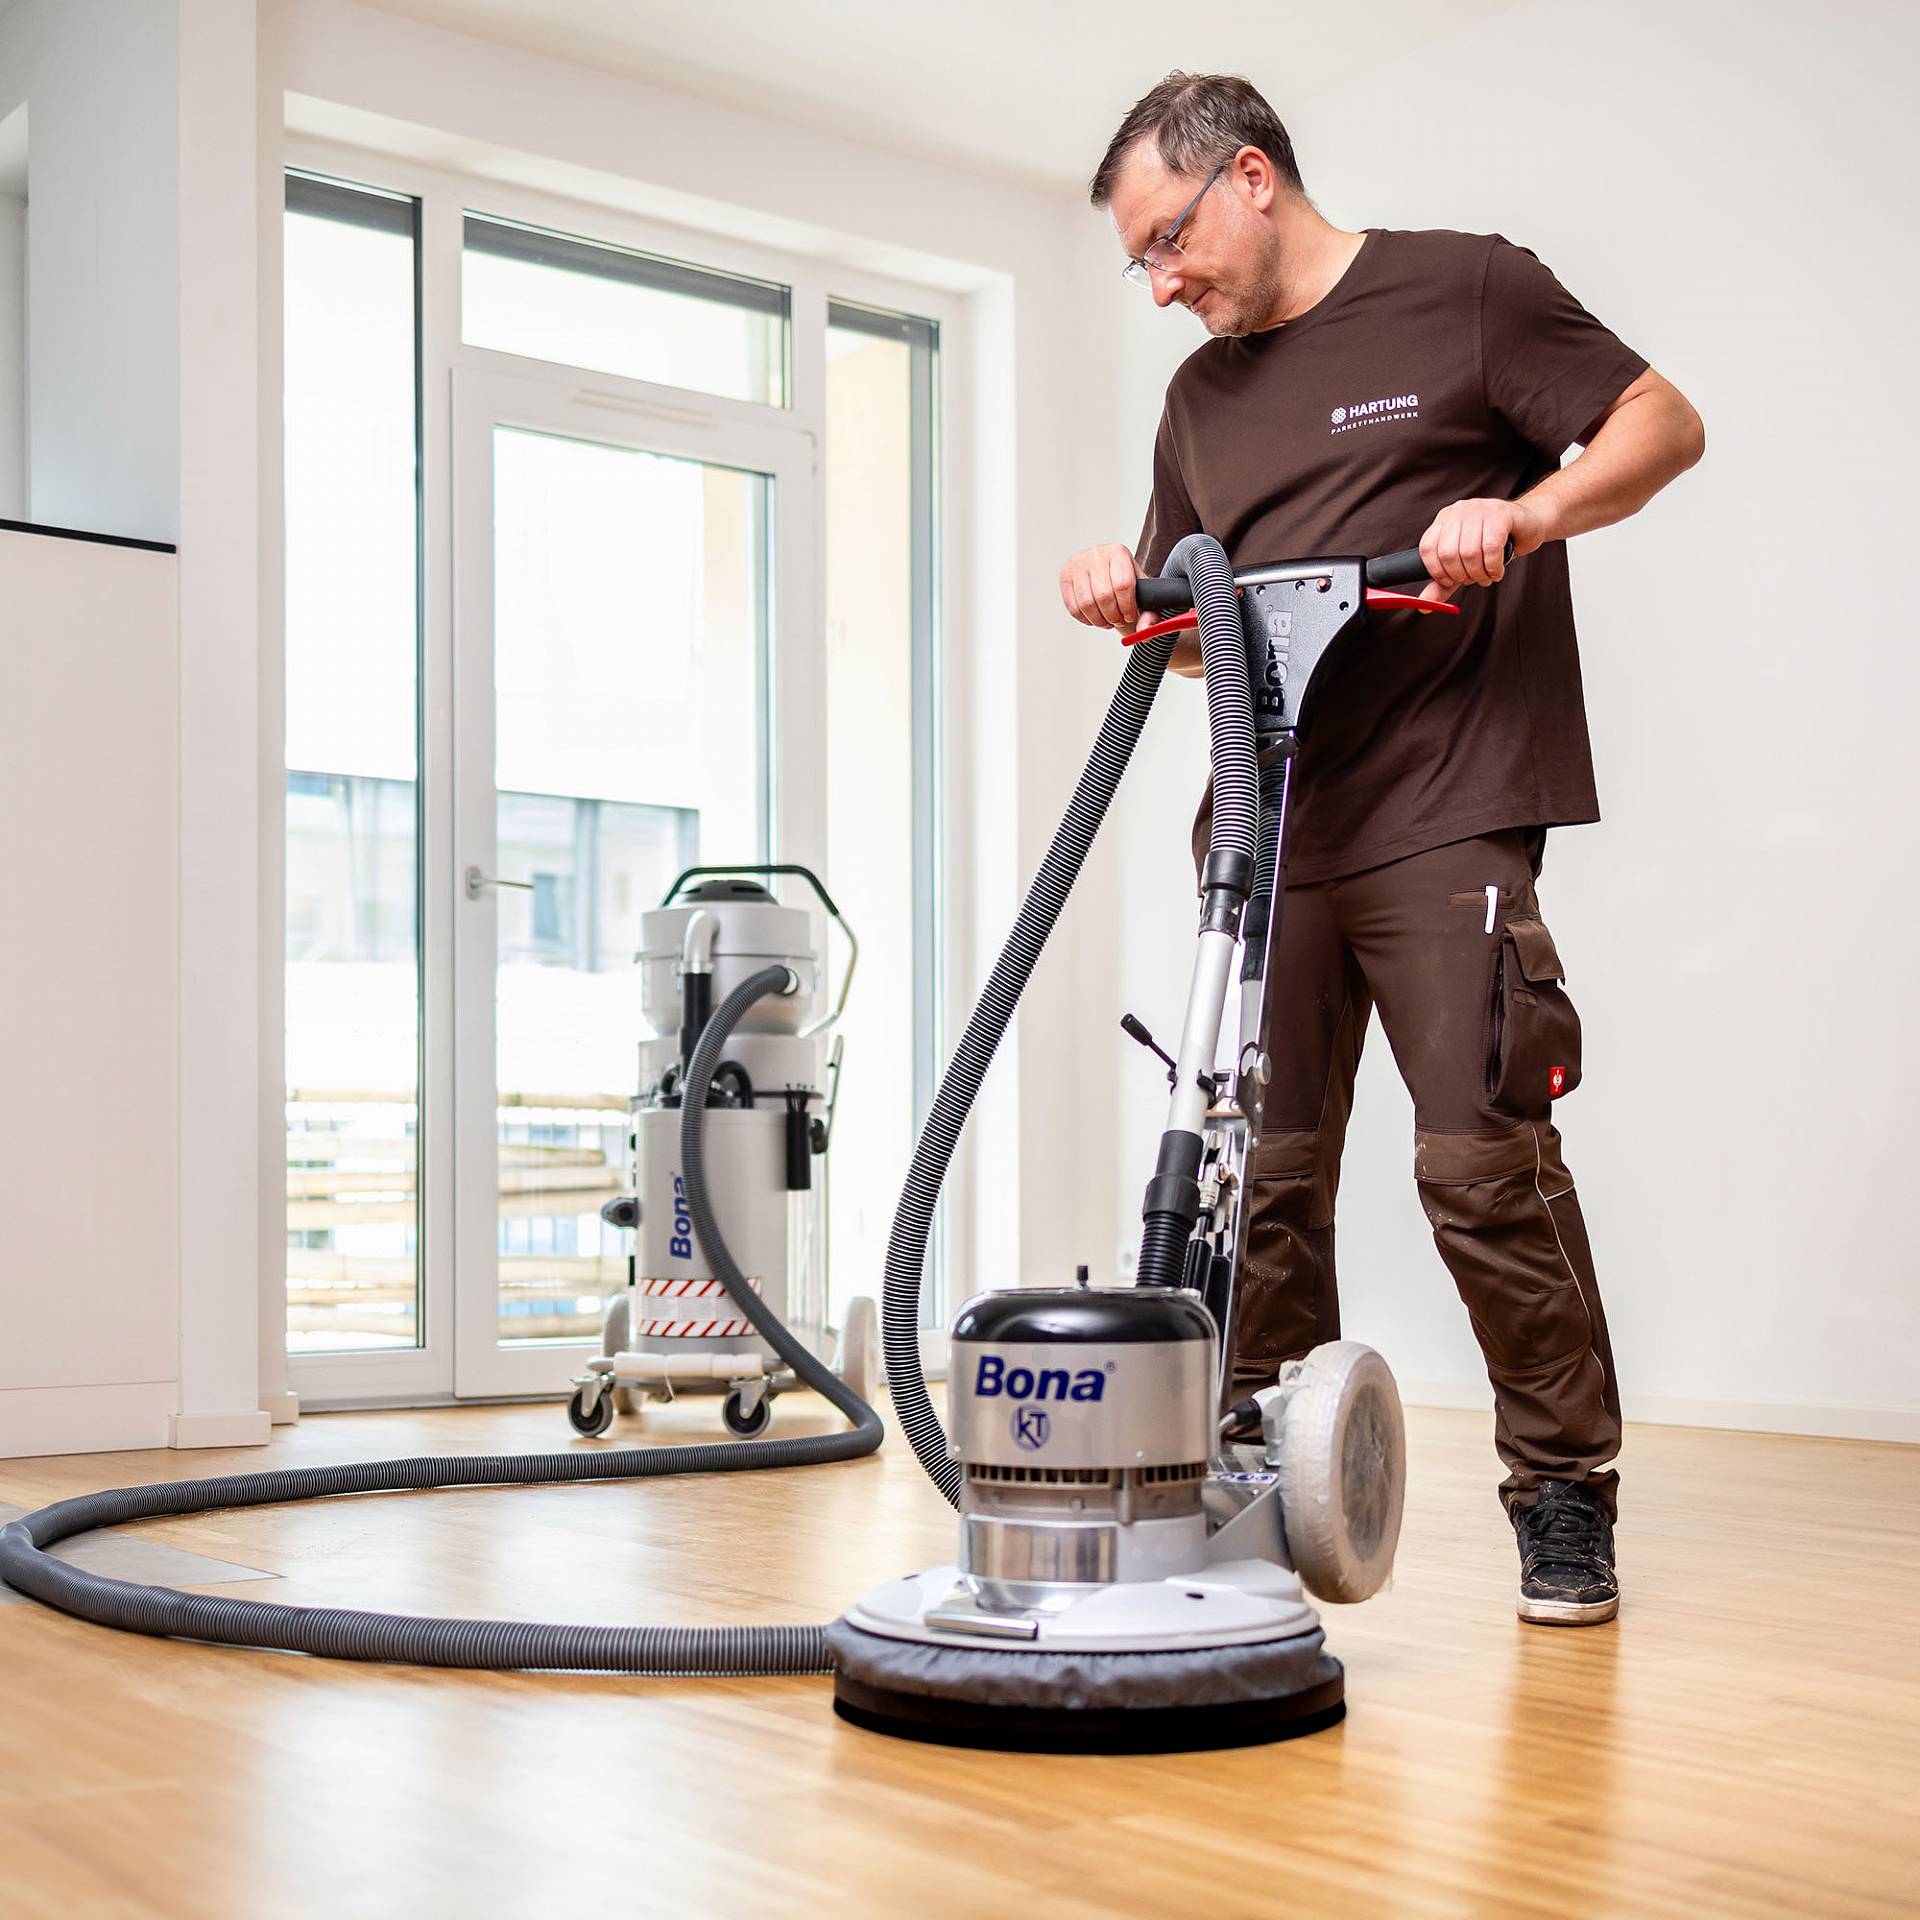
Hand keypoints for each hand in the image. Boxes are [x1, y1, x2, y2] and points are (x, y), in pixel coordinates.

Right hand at [1060, 543, 1141, 630]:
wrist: (1108, 573)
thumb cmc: (1126, 583)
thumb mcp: (1144, 594)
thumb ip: (1150, 614)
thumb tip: (1144, 631)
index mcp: (1118, 553)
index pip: (1123, 584)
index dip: (1127, 607)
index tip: (1129, 615)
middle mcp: (1096, 554)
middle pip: (1104, 596)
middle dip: (1113, 616)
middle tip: (1118, 619)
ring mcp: (1077, 564)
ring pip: (1086, 603)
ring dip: (1099, 620)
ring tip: (1107, 620)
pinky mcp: (1065, 576)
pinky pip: (1073, 607)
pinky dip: (1085, 619)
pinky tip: (1095, 617)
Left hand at [1415, 496, 1549, 601]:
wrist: (1529, 525)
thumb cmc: (1494, 545)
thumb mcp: (1464, 566)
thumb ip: (1443, 584)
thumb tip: (1424, 605)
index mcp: (1444, 520)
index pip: (1427, 549)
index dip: (1437, 572)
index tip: (1451, 582)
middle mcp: (1458, 511)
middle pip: (1448, 553)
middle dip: (1461, 575)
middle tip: (1473, 580)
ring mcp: (1479, 509)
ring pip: (1469, 552)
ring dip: (1479, 573)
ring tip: (1487, 577)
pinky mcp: (1499, 513)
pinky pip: (1490, 548)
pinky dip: (1493, 567)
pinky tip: (1497, 571)